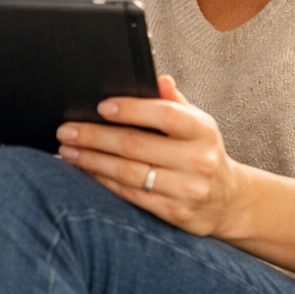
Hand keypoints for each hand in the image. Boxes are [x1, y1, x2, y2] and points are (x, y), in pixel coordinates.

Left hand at [56, 75, 241, 236]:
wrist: (228, 200)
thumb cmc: (202, 151)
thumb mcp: (197, 123)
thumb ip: (175, 102)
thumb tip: (158, 79)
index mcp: (202, 130)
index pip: (164, 115)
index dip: (131, 110)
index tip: (100, 106)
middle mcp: (197, 160)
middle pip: (136, 146)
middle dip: (96, 137)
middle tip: (66, 130)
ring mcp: (187, 190)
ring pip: (128, 173)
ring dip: (92, 161)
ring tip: (68, 150)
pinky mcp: (175, 214)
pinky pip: (131, 195)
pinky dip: (104, 181)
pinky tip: (86, 171)